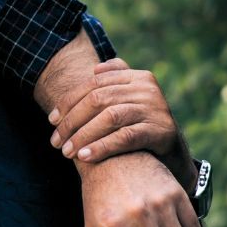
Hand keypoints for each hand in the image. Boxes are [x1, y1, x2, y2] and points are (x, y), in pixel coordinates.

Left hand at [49, 58, 184, 167]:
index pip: (94, 83)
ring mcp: (156, 108)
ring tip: (67, 152)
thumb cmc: (142, 127)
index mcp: (137, 76)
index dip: (69, 101)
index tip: (52, 120)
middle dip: (72, 121)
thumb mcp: (129, 102)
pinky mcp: (162, 131)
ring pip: (110, 117)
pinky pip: (125, 137)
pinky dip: (102, 147)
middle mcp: (147, 88)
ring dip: (83, 135)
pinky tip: (85, 157)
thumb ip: (114, 83)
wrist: (174, 155)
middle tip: (56, 141)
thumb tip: (94, 69)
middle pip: (98, 99)